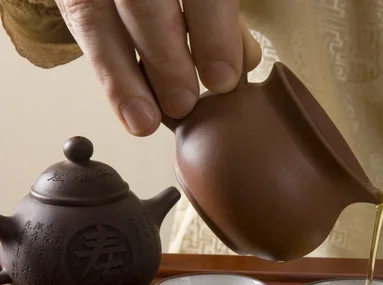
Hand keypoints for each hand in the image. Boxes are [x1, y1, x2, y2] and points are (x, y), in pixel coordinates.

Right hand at [56, 0, 261, 135]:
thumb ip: (222, 17)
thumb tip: (245, 60)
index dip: (213, 32)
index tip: (223, 79)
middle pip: (142, 1)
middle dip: (165, 55)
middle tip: (183, 102)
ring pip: (96, 15)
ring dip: (123, 76)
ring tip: (145, 120)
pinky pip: (82, 27)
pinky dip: (108, 74)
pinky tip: (128, 111)